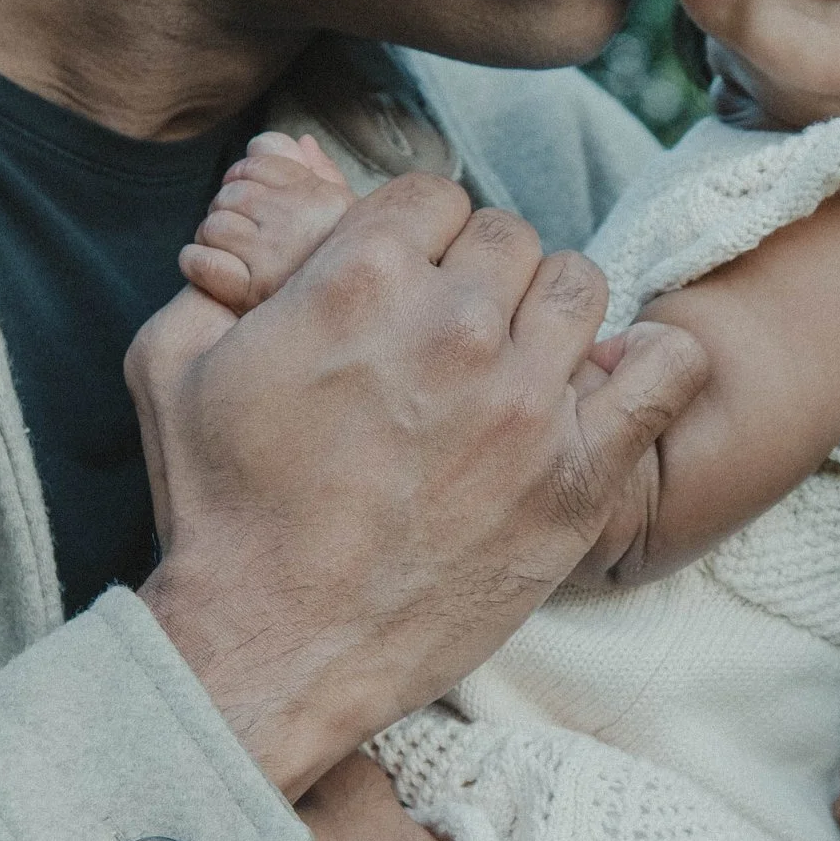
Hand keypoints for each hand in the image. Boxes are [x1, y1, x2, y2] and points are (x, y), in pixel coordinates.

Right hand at [128, 171, 706, 793]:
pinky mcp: (578, 475)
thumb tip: (250, 227)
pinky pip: (666, 372)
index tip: (403, 286)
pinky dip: (655, 362)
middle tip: (448, 339)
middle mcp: (454, 325)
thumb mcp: (173, 364)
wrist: (272, 643)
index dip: (414, 237)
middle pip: (507, 238)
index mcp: (359, 279)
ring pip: (580, 286)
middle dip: (477, 276)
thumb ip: (219, 274)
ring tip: (515, 364)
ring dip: (548, 313)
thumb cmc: (219, 511)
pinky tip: (613, 382)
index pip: (431, 197)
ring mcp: (527, 400)